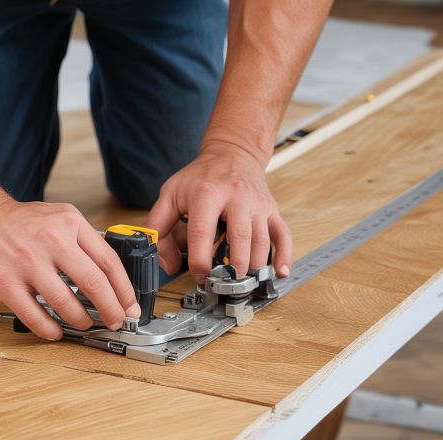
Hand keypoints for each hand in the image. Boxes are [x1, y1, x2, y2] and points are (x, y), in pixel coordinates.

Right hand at [0, 195, 140, 340]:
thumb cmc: (23, 222)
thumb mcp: (61, 217)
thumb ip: (85, 241)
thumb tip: (113, 276)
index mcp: (70, 224)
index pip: (108, 261)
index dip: (124, 290)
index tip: (130, 307)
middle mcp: (51, 241)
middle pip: (93, 284)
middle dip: (111, 310)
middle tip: (115, 321)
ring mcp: (27, 263)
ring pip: (65, 303)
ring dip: (81, 320)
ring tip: (85, 324)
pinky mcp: (5, 283)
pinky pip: (34, 315)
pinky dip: (49, 329)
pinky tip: (56, 331)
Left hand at [145, 142, 291, 283]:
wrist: (232, 152)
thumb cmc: (201, 177)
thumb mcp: (170, 195)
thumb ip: (158, 228)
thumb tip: (167, 264)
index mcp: (207, 194)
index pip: (202, 231)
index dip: (200, 260)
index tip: (199, 276)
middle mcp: (236, 197)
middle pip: (240, 237)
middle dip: (233, 267)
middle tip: (224, 285)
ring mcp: (257, 204)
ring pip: (262, 240)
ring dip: (254, 266)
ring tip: (242, 282)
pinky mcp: (272, 210)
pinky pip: (283, 234)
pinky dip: (283, 255)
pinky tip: (278, 272)